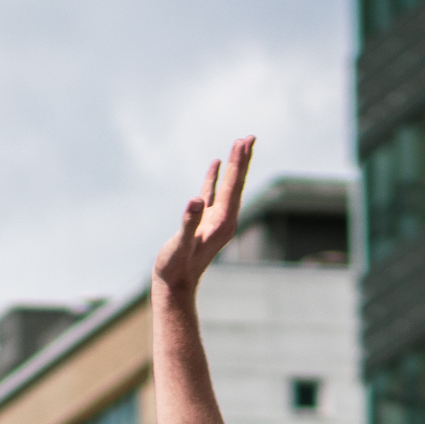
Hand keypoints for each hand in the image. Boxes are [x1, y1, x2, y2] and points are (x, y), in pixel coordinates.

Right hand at [152, 137, 255, 300]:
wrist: (174, 286)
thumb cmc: (175, 267)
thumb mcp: (180, 245)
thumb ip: (188, 223)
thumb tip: (196, 200)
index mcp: (221, 223)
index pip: (232, 187)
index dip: (237, 164)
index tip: (242, 143)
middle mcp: (224, 220)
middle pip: (236, 184)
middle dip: (243, 160)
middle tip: (250, 137)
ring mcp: (216, 220)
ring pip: (228, 187)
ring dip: (234, 166)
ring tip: (239, 145)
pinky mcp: (205, 222)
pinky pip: (213, 194)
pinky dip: (216, 178)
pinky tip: (216, 164)